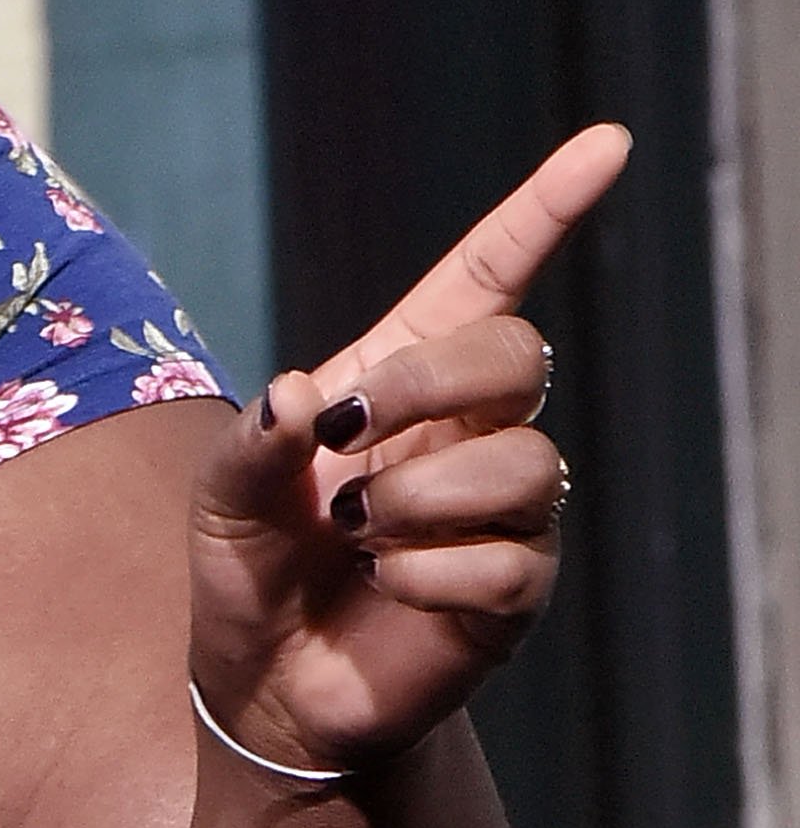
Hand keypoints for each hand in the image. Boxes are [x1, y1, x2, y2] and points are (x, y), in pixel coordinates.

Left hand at [185, 125, 628, 774]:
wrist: (266, 682)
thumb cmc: (250, 565)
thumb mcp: (220, 494)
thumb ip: (251, 441)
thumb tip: (302, 398)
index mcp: (399, 377)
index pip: (491, 276)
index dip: (545, 208)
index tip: (606, 144)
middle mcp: (468, 431)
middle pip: (517, 355)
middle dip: (430, 384)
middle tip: (348, 436)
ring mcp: (503, 510)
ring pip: (523, 464)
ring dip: (415, 499)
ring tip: (352, 537)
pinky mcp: (515, 591)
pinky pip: (507, 564)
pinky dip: (425, 576)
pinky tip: (386, 589)